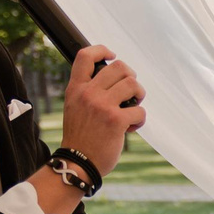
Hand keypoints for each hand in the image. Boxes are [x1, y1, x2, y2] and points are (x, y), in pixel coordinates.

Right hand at [60, 44, 146, 173]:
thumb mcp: (74, 107)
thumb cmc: (80, 137)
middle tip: (130, 92)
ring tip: (133, 107)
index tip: (112, 55)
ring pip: (133, 84)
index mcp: (76, 89)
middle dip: (130, 77)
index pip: (85, 56)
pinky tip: (130, 127)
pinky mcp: (116, 120)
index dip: (102, 50)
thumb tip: (111, 79)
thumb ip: (87, 91)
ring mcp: (102, 106)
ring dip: (139, 95)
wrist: (77, 163)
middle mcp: (88, 93)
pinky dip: (140, 119)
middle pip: (119, 66)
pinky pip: (139, 110)